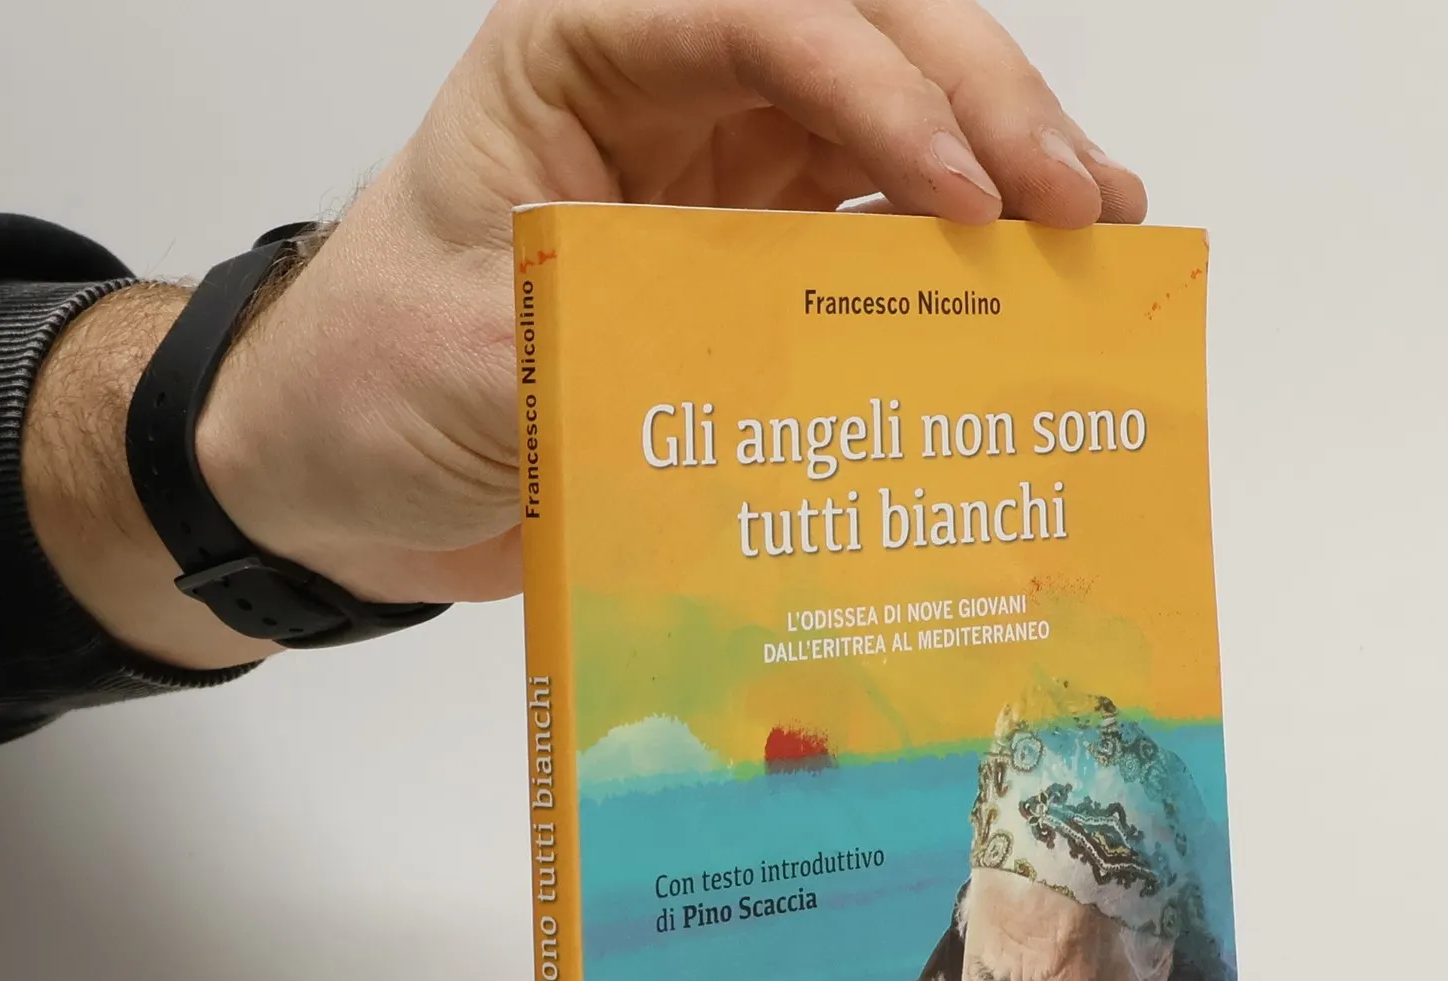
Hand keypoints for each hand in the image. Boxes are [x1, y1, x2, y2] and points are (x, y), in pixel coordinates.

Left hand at [196, 0, 1145, 617]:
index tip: (962, 194)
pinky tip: (1048, 271)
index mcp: (584, 56)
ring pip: (900, 115)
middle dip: (981, 102)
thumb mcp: (484, 357)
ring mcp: (728, 169)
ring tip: (1100, 226)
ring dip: (1008, 157)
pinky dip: (973, 246)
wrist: (348, 468)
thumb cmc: (377, 382)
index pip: (759, 15)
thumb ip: (636, 340)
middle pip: (863, 33)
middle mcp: (673, 89)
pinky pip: (889, 224)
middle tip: (1073, 203)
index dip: (879, 88)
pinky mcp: (762, 258)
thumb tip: (799, 374)